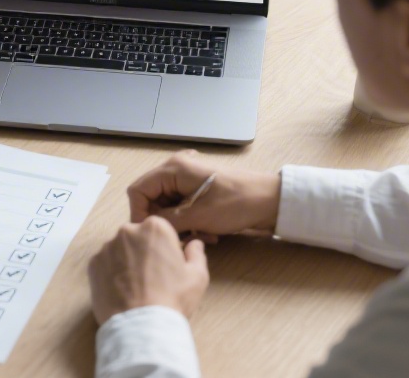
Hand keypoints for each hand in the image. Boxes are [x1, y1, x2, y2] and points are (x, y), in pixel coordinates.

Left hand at [88, 216, 208, 324]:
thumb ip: (196, 253)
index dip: (165, 247)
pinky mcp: (93, 264)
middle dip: (143, 251)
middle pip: (137, 237)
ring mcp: (107, 247)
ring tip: (135, 287)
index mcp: (155, 228)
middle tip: (151, 277)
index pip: (160, 229)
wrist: (141, 326)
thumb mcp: (197, 276)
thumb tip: (194, 243)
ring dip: (126, 262)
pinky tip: (121, 291)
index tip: (167, 264)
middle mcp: (127, 231)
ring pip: (119, 250)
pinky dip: (111, 274)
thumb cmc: (173, 298)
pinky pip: (104, 264)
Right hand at [127, 150, 280, 240]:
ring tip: (200, 237)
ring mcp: (188, 179)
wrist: (271, 201)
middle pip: (152, 199)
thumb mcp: (197, 216)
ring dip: (179, 226)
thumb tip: (145, 227)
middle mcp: (177, 170)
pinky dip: (189, 223)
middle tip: (181, 239)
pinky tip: (207, 233)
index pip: (138, 190)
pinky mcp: (198, 190)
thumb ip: (165, 220)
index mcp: (174, 168)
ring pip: (167, 207)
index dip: (138, 213)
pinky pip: (181, 208)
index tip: (151, 234)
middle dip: (164, 223)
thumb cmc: (236, 203)